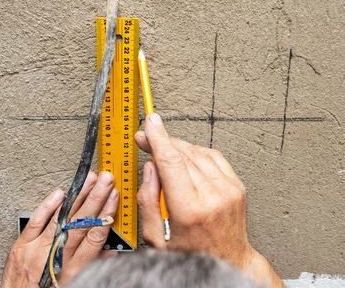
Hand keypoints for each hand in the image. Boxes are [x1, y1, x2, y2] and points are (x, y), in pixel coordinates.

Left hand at [1, 171, 117, 287]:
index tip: (114, 199)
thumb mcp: (75, 286)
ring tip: (89, 180)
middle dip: (96, 198)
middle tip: (106, 180)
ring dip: (78, 196)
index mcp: (72, 270)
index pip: (95, 236)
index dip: (106, 215)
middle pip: (81, 222)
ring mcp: (36, 250)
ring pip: (62, 218)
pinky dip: (48, 207)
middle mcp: (56, 257)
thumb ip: (91, 268)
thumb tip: (108, 254)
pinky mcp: (20, 247)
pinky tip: (60, 194)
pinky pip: (36, 222)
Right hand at [135, 113, 283, 287]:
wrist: (230, 261)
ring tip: (164, 153)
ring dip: (177, 147)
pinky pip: (213, 157)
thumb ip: (148, 201)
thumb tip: (150, 169)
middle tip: (146, 138)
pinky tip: (185, 158)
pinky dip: (196, 153)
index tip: (151, 122)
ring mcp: (228, 190)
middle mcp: (212, 196)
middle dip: (162, 142)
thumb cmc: (193, 253)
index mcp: (189, 210)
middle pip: (182, 154)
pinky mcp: (236, 186)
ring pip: (197, 152)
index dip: (158, 138)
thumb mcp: (156, 238)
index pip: (171, 162)